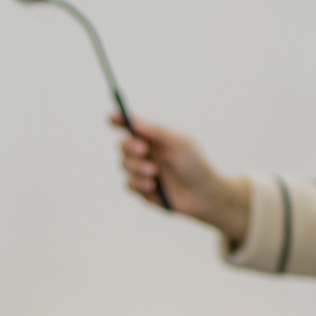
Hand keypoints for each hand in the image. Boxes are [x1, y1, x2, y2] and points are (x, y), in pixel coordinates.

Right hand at [116, 117, 252, 242]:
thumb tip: (133, 121)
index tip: (112, 119)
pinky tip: (154, 188)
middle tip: (144, 150)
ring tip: (155, 174)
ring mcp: (142, 171)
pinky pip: (129, 185)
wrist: (204, 196)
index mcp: (154, 138)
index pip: (131, 127)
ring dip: (138, 168)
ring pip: (124, 166)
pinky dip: (140, 185)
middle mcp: (146, 153)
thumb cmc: (196, 165)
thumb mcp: (178, 144)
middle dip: (131, 148)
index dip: (118, 121)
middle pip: (123, 146)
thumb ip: (157, 132)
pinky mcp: (142, 190)